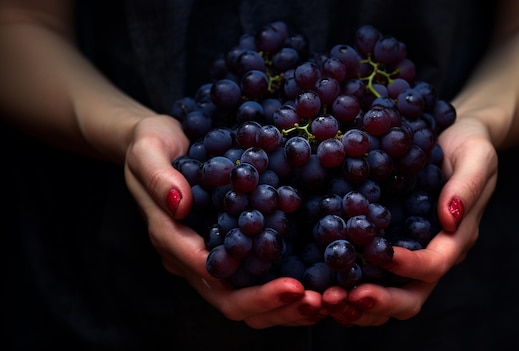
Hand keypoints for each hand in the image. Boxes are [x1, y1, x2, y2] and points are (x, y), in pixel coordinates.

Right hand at [123, 115, 323, 327]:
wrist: (163, 142)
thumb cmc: (151, 145)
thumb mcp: (147, 149)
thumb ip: (158, 177)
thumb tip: (180, 204)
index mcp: (172, 240)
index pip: (210, 276)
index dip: (249, 288)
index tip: (291, 286)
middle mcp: (193, 257)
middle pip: (231, 301)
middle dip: (273, 306)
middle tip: (316, 302)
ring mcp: (214, 254)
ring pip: (247, 297)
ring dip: (284, 306)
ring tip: (325, 302)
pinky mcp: (235, 244)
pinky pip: (260, 273)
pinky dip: (288, 286)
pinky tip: (321, 284)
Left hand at [322, 116, 497, 325]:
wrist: (453, 139)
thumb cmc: (469, 145)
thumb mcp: (476, 156)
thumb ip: (467, 186)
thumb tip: (450, 217)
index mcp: (455, 239)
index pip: (433, 266)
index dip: (408, 265)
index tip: (380, 254)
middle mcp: (430, 255)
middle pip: (409, 297)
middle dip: (378, 302)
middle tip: (343, 298)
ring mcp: (407, 254)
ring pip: (387, 297)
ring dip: (357, 305)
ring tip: (326, 300)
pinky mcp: (385, 245)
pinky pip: (368, 276)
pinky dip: (346, 286)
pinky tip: (320, 285)